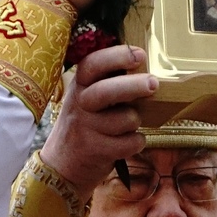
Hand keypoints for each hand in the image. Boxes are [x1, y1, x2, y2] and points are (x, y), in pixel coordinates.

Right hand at [40, 44, 157, 190]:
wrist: (63, 162)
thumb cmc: (86, 122)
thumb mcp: (87, 96)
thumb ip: (107, 80)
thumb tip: (144, 63)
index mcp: (80, 84)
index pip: (94, 64)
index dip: (117, 56)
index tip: (140, 55)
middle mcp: (80, 103)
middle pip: (106, 91)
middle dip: (133, 85)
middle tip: (153, 83)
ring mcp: (86, 128)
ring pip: (125, 119)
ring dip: (135, 121)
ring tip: (129, 123)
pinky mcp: (96, 150)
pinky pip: (129, 143)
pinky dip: (136, 142)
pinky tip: (127, 141)